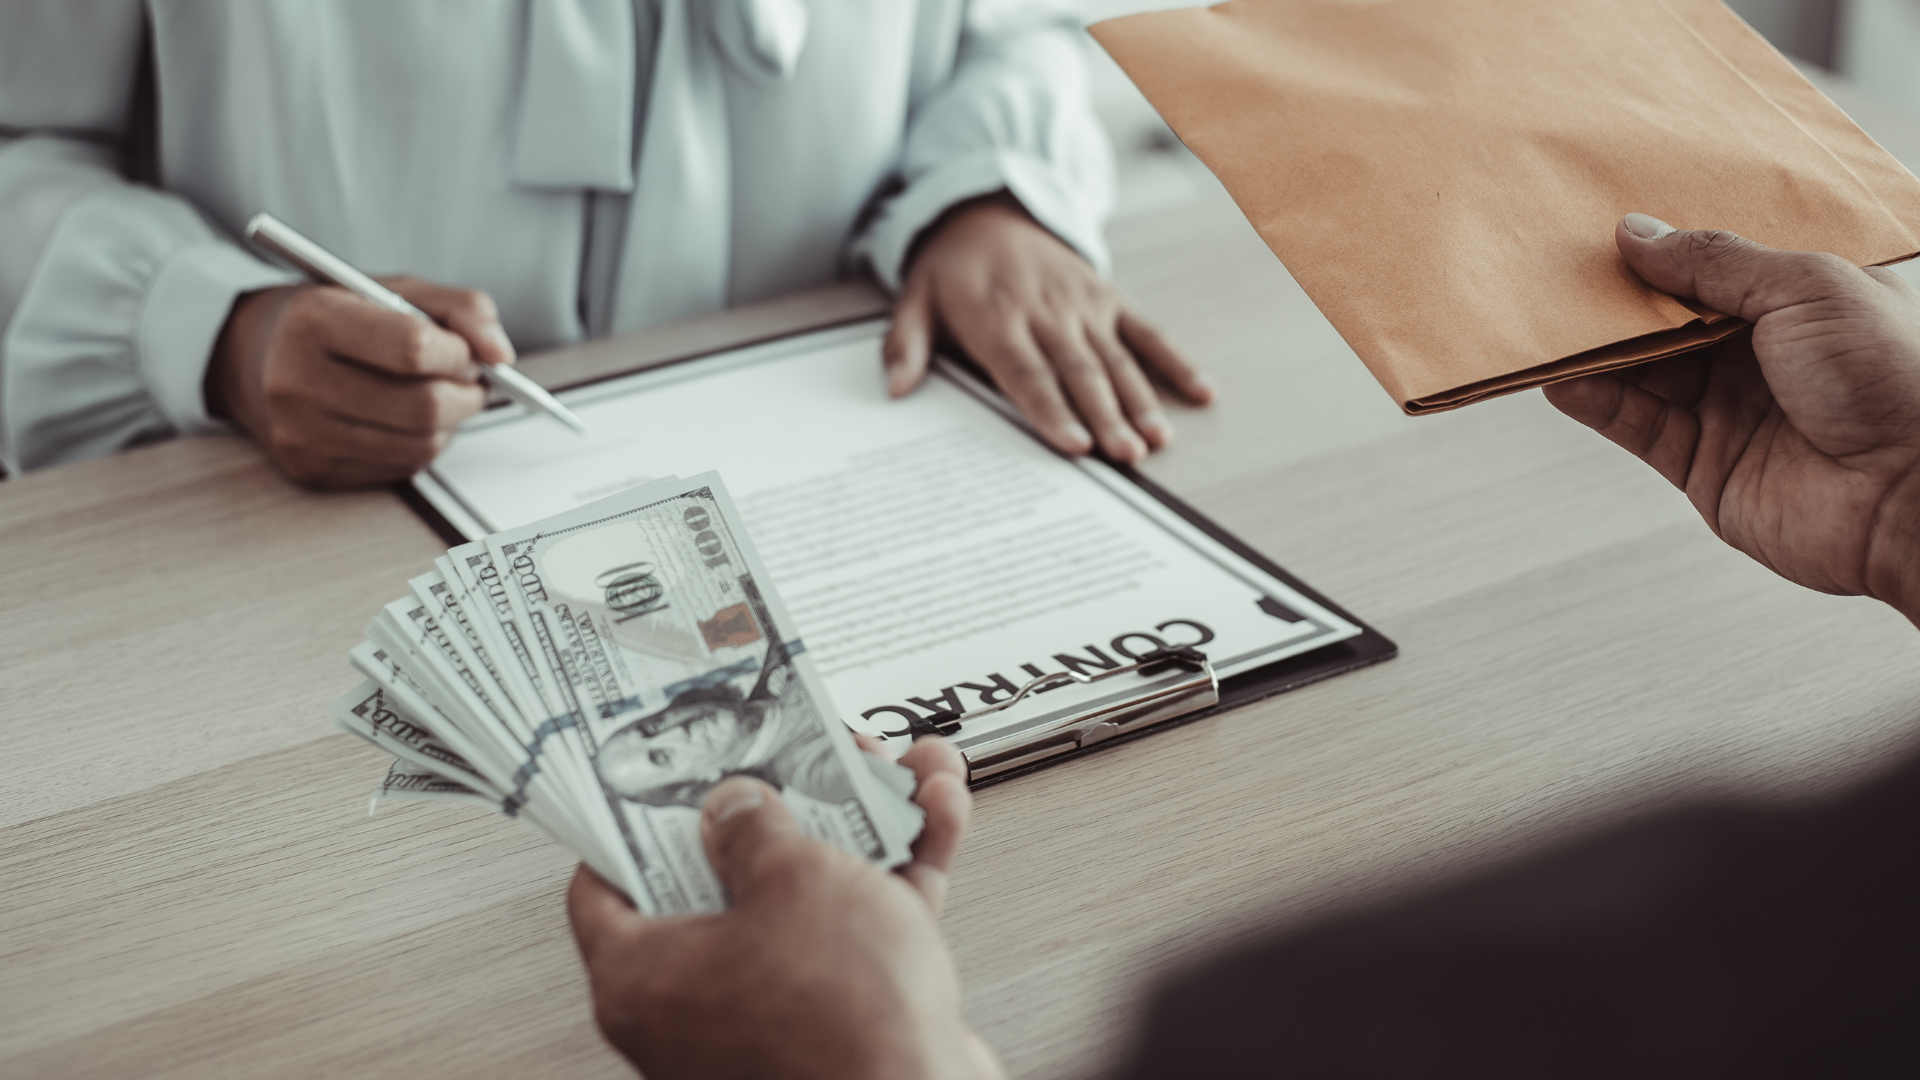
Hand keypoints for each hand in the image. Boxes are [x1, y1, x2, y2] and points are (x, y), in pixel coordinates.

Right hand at [206, 277, 511, 487]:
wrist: (248, 358)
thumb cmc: (330, 318)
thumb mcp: (391, 289)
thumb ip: (460, 309)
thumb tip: (502, 355)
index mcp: (313, 321)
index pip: (414, 348)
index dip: (459, 352)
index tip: (467, 350)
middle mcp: (297, 382)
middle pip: (424, 406)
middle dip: (466, 393)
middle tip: (469, 378)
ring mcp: (301, 433)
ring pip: (420, 444)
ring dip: (450, 422)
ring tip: (440, 394)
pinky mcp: (311, 469)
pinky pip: (400, 467)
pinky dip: (422, 444)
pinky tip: (408, 419)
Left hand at [567, 737, 1001, 1079]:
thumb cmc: (839, 1030)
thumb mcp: (793, 878)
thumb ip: (759, 827)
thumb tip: (740, 808)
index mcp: (643, 979)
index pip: (607, 883)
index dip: (640, 816)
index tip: (675, 776)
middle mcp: (696, 1008)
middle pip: (729, 878)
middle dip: (789, 805)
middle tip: (810, 763)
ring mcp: (771, 1019)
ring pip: (809, 899)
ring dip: (862, 828)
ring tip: (897, 774)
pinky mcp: (840, 1025)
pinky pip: (858, 936)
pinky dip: (896, 877)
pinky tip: (932, 819)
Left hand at [885, 192, 1213, 462]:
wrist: (990, 209)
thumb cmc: (952, 269)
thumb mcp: (915, 298)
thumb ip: (906, 343)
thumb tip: (896, 388)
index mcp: (997, 317)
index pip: (1027, 372)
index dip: (1051, 409)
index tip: (1073, 444)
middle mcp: (1046, 312)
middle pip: (1079, 373)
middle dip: (1106, 416)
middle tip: (1127, 457)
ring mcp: (1083, 305)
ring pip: (1116, 359)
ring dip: (1140, 402)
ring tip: (1156, 441)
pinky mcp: (1109, 299)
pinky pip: (1148, 331)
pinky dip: (1176, 361)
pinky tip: (1201, 391)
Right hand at [1545, 214, 1919, 620]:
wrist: (1912, 495)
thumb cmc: (1892, 378)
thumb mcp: (1804, 287)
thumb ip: (1714, 262)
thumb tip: (1638, 234)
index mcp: (1805, 301)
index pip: (1719, 267)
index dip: (1668, 249)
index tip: (1610, 230)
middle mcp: (1766, 354)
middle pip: (1670, 319)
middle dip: (1619, 298)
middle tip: (1562, 271)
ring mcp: (1732, 410)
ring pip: (1644, 371)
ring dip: (1596, 349)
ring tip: (1547, 321)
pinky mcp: (1703, 466)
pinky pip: (1637, 426)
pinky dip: (1597, 401)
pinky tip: (1564, 376)